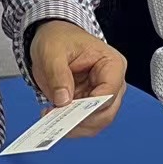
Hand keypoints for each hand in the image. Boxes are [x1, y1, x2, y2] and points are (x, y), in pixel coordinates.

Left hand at [26, 20, 126, 137]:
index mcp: (112, 64)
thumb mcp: (52, 51)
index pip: (109, 93)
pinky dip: (68, 125)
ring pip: (96, 123)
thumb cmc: (58, 38)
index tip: (68, 110)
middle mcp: (113, 83)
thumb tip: (63, 101)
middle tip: (56, 118)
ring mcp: (101, 96)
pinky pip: (84, 123)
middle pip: (106, 113)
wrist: (52, 38)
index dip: (90, 106)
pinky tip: (51, 115)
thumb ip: (58, 74)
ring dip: (74, 125)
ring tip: (50, 115)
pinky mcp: (88, 105)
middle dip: (81, 120)